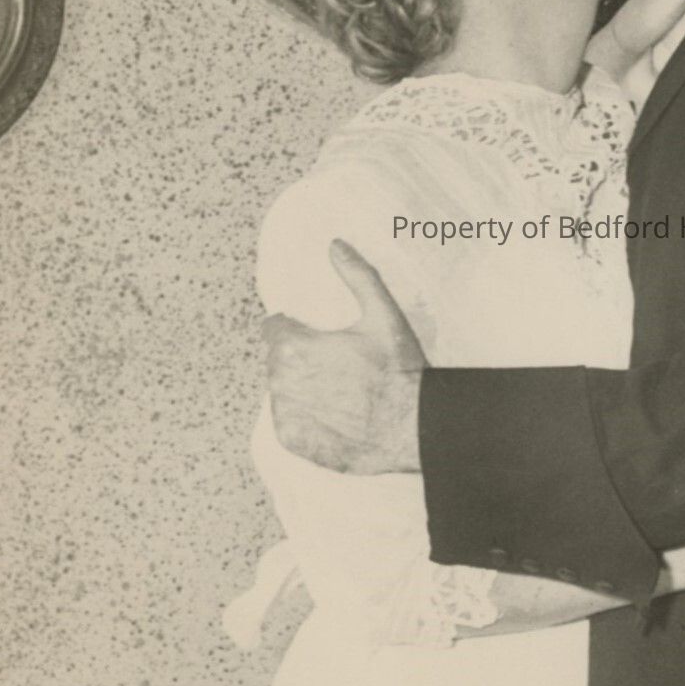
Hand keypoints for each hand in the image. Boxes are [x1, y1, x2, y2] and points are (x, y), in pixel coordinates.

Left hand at [262, 240, 425, 472]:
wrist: (411, 427)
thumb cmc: (397, 371)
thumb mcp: (383, 314)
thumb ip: (357, 276)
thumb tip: (336, 245)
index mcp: (294, 347)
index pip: (273, 330)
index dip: (294, 330)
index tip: (314, 337)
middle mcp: (281, 381)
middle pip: (278, 363)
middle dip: (299, 361)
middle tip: (335, 367)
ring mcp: (285, 413)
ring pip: (282, 393)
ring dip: (300, 390)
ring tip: (338, 393)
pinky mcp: (293, 440)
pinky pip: (288, 424)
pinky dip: (305, 420)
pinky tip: (334, 416)